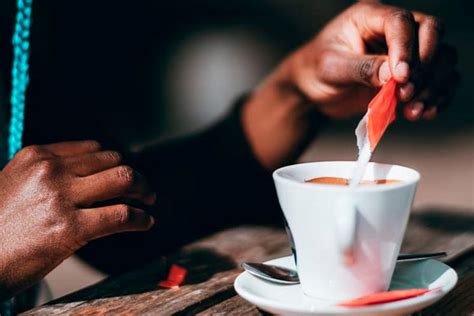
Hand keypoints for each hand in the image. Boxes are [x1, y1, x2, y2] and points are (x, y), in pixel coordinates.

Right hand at [0, 141, 155, 298]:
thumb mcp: (16, 184)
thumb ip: (48, 175)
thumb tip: (89, 177)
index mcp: (37, 157)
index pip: (92, 150)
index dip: (113, 163)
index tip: (122, 173)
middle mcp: (50, 171)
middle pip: (112, 161)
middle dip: (133, 175)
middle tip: (143, 188)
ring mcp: (61, 197)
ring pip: (122, 180)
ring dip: (143, 190)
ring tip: (148, 200)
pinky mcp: (71, 228)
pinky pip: (121, 215)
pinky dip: (140, 218)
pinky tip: (144, 222)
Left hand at [242, 2, 458, 168]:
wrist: (312, 91)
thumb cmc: (315, 71)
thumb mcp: (331, 68)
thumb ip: (362, 68)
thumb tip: (394, 75)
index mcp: (370, 17)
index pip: (402, 22)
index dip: (406, 49)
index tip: (400, 78)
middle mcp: (393, 30)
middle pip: (432, 33)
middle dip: (426, 66)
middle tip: (406, 94)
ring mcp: (405, 52)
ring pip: (442, 58)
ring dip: (434, 86)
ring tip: (414, 111)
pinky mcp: (411, 76)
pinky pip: (438, 81)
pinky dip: (436, 97)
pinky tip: (423, 113)